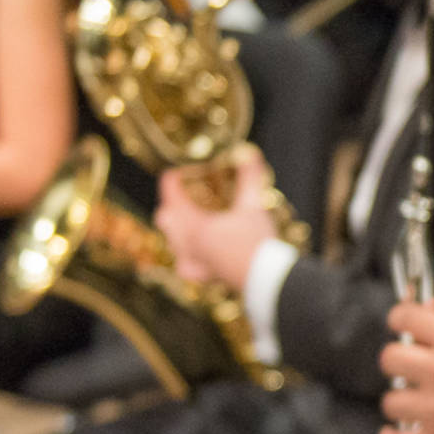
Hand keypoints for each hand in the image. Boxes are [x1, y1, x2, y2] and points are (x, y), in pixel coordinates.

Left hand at [153, 143, 275, 289]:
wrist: (266, 281)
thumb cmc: (258, 242)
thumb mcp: (253, 207)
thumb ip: (249, 178)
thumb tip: (250, 152)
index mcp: (195, 226)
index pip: (173, 198)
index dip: (171, 183)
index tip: (175, 173)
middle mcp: (188, 246)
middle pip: (167, 220)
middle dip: (172, 204)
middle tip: (182, 194)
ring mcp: (193, 263)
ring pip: (172, 242)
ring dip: (177, 228)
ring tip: (188, 219)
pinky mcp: (202, 277)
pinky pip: (183, 264)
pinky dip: (185, 254)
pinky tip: (193, 253)